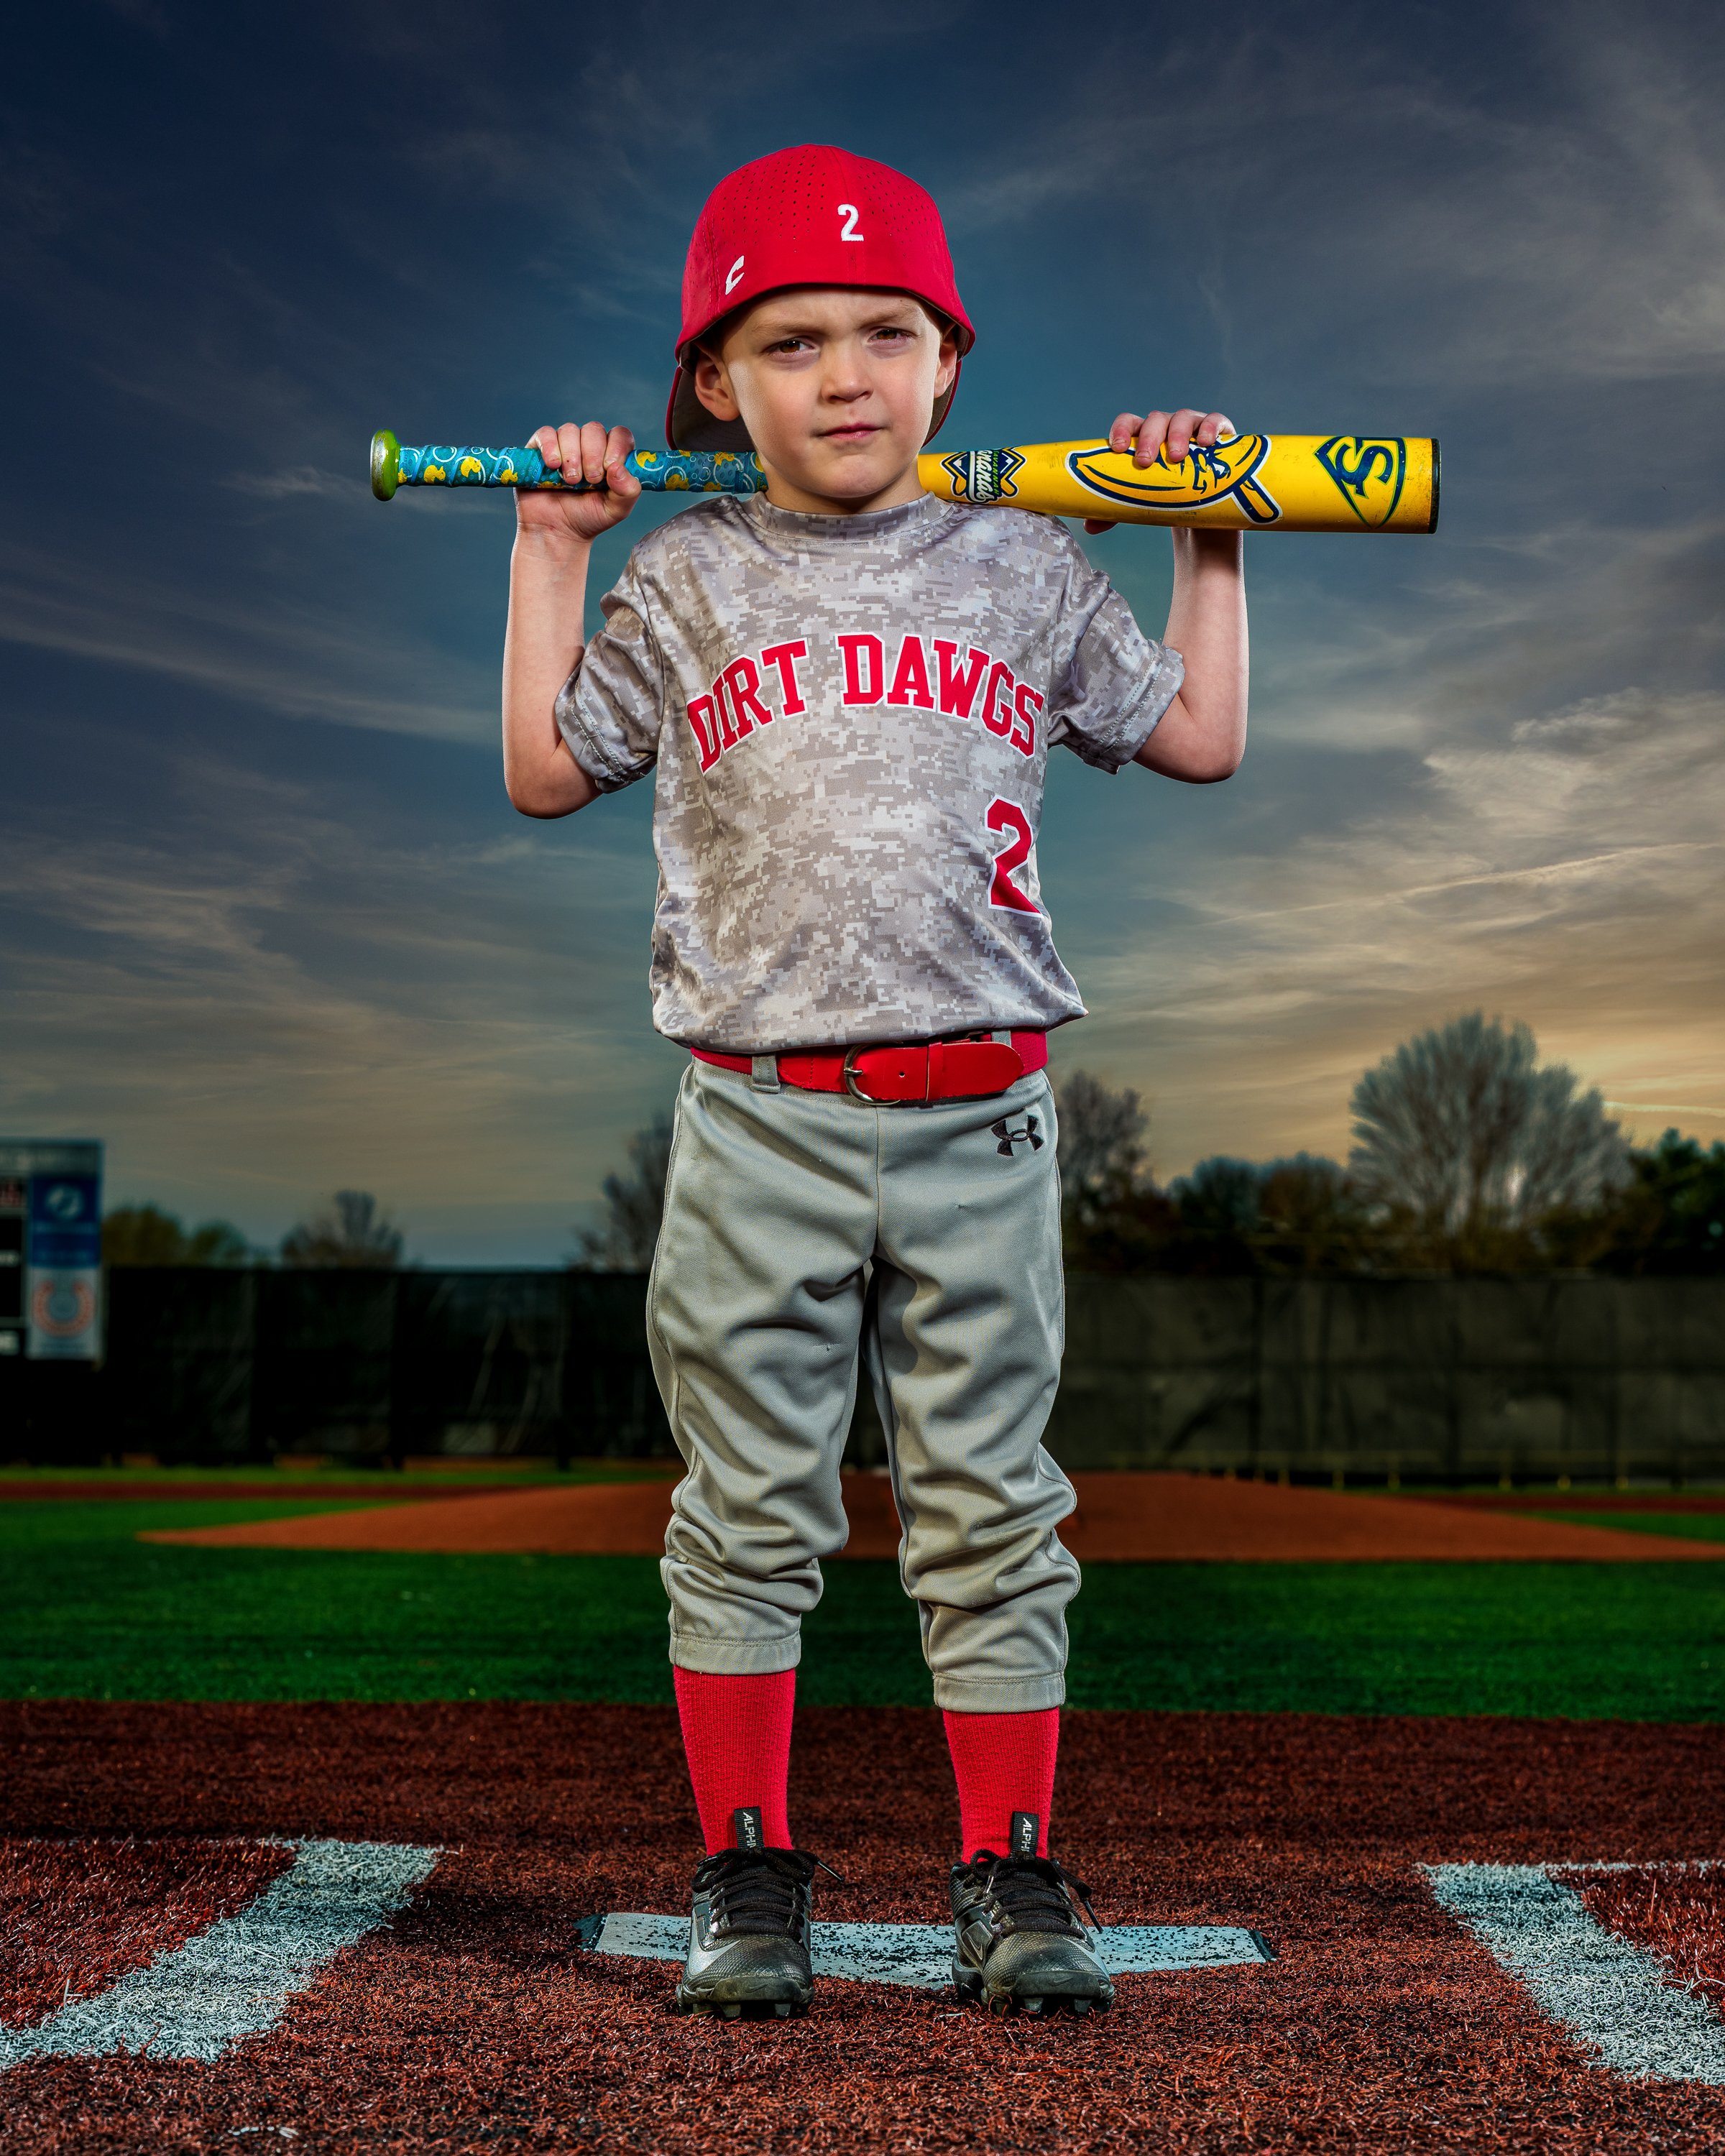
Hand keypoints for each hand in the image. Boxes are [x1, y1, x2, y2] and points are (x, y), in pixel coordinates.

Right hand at [515, 422, 640, 542]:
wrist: (556, 532)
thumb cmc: (587, 519)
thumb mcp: (615, 510)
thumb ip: (628, 491)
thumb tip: (619, 468)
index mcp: (610, 457)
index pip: (620, 435)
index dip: (617, 446)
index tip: (610, 467)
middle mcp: (588, 447)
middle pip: (594, 429)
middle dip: (593, 455)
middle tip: (590, 480)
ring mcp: (564, 446)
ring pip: (570, 430)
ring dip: (572, 456)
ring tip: (571, 481)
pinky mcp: (540, 449)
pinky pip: (546, 434)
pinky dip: (550, 447)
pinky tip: (553, 465)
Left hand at [1083, 407, 1234, 533]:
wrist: (1203, 507)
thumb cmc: (1165, 499)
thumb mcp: (1141, 505)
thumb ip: (1116, 512)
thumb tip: (1090, 526)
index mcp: (1143, 438)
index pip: (1129, 422)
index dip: (1121, 429)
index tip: (1118, 448)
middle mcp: (1167, 428)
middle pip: (1155, 420)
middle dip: (1149, 437)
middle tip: (1146, 462)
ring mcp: (1193, 428)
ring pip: (1183, 418)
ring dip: (1177, 434)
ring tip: (1176, 457)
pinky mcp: (1220, 435)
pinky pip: (1216, 421)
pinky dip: (1210, 427)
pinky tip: (1207, 442)